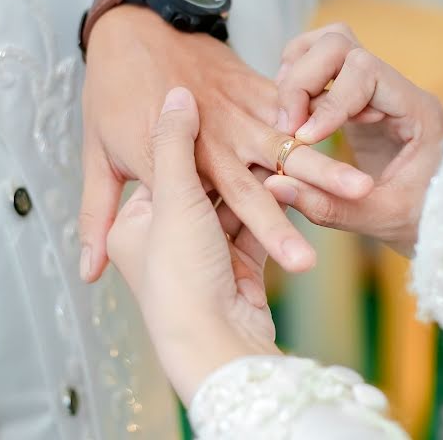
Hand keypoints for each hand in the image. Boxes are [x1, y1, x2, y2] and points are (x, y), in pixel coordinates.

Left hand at [79, 6, 372, 281]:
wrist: (134, 28)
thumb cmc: (111, 96)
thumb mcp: (95, 157)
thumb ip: (98, 216)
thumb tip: (88, 274)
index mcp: (172, 168)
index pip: (217, 215)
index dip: (261, 239)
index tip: (293, 265)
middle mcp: (210, 145)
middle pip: (258, 189)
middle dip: (300, 215)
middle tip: (328, 240)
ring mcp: (234, 116)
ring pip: (285, 151)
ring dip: (325, 170)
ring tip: (362, 188)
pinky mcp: (251, 89)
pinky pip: (287, 108)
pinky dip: (316, 121)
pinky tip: (350, 137)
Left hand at [107, 87, 280, 404]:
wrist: (215, 349)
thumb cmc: (177, 279)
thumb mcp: (169, 199)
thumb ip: (173, 145)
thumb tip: (175, 97)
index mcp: (136, 217)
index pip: (169, 162)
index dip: (197, 131)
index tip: (219, 92)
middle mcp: (170, 229)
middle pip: (212, 181)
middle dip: (236, 146)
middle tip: (251, 110)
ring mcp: (207, 246)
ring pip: (242, 198)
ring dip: (274, 178)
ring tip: (286, 140)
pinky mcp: (241, 261)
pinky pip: (260, 218)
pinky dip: (281, 199)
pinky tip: (306, 170)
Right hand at [269, 24, 442, 254]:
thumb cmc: (424, 223)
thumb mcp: (380, 221)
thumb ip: (329, 207)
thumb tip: (275, 188)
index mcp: (418, 111)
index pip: (366, 72)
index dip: (328, 100)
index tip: (303, 138)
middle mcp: (397, 90)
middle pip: (342, 44)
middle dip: (304, 79)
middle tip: (285, 127)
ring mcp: (375, 91)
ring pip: (329, 45)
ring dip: (297, 73)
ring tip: (285, 120)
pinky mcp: (357, 101)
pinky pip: (322, 69)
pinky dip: (297, 83)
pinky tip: (290, 122)